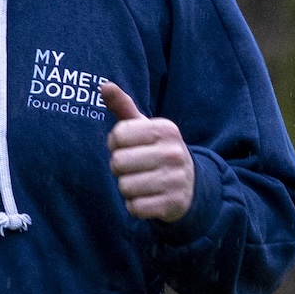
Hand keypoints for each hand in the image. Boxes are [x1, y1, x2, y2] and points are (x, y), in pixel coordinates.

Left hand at [100, 80, 194, 222]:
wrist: (190, 185)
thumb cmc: (157, 151)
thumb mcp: (144, 127)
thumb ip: (124, 106)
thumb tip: (104, 85)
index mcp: (165, 129)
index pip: (118, 135)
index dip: (115, 143)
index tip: (128, 147)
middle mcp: (173, 152)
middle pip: (118, 162)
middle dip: (120, 168)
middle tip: (134, 168)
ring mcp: (175, 179)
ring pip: (124, 186)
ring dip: (127, 188)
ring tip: (141, 183)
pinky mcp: (172, 204)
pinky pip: (135, 207)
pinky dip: (135, 205)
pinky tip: (147, 198)